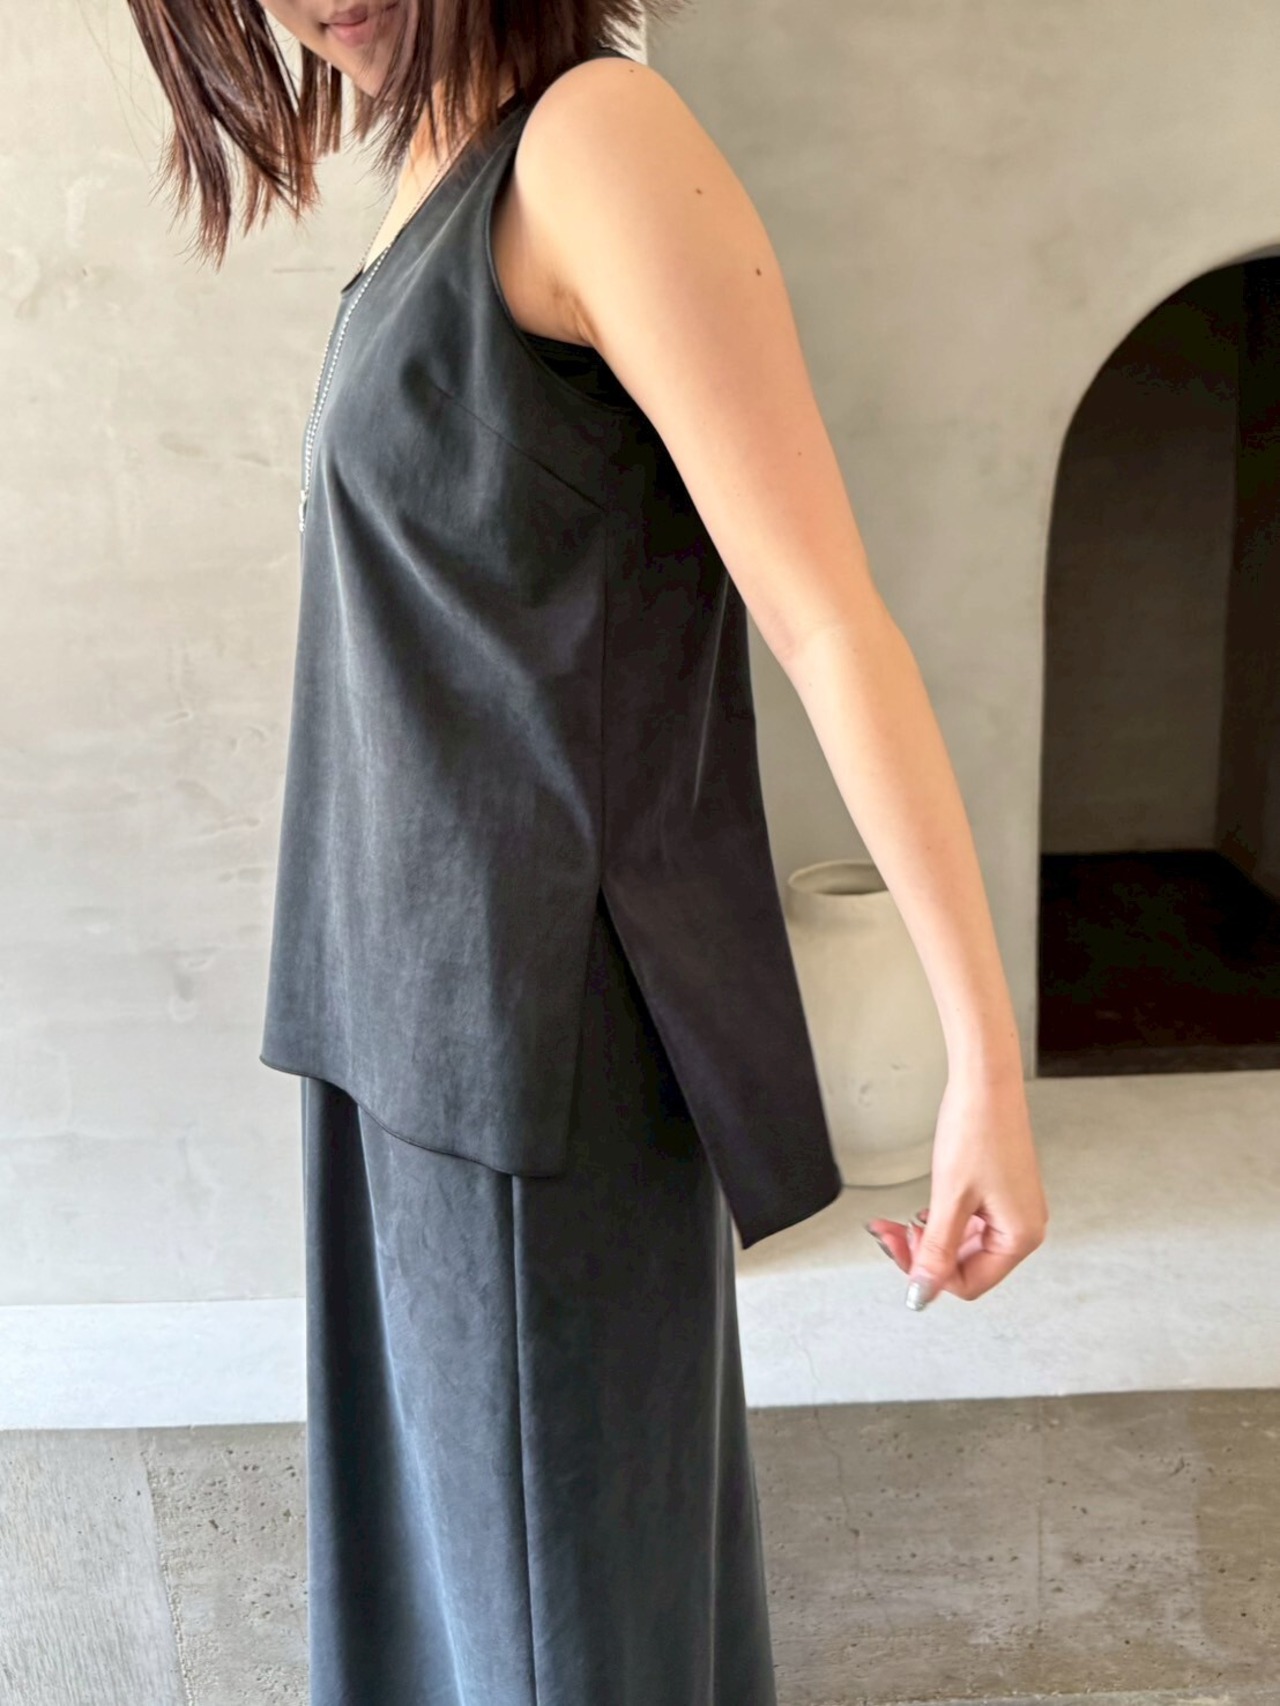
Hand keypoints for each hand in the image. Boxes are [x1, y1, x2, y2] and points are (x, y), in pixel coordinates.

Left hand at [864, 1070, 1047, 1308]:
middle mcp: (1023, 1226)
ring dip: (928, 1237)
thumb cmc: (978, 1129)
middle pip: (966, 1265)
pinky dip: (941, 1221)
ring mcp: (1013, 1208)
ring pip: (963, 1244)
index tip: (898, 1250)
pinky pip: (969, 1222)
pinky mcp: (1001, 1192)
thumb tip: (923, 1292)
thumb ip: (936, 1251)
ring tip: (897, 1221)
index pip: (969, 1283)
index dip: (929, 1274)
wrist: (986, 1081)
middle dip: (923, 1253)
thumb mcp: (950, 1198)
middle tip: (889, 1233)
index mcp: (1021, 1235)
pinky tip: (922, 1210)